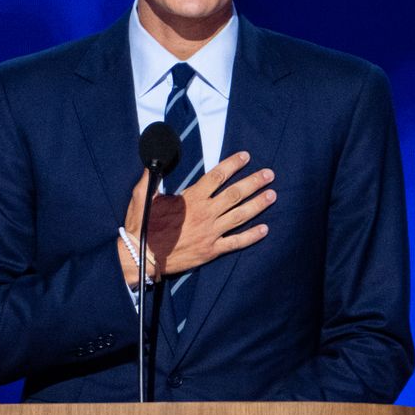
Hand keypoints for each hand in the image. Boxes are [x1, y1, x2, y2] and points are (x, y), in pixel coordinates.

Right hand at [123, 151, 274, 277]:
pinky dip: (251, 236)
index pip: (217, 176)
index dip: (233, 164)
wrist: (142, 257)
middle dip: (254, 182)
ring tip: (272, 195)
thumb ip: (150, 178)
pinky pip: (236, 242)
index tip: (246, 157)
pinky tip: (265, 229)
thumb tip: (152, 160)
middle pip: (235, 194)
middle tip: (269, 174)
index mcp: (191, 199)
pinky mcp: (211, 250)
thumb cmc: (142, 227)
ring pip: (240, 216)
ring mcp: (211, 233)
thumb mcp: (142, 198)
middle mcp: (205, 214)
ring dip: (258, 204)